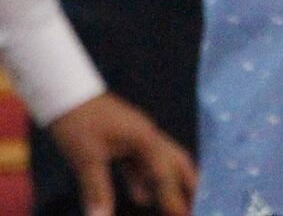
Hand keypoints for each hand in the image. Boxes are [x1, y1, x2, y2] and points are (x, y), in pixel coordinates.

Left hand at [48, 92, 196, 215]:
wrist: (66, 94)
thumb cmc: (78, 122)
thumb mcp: (86, 158)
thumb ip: (98, 190)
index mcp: (145, 139)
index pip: (165, 173)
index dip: (174, 198)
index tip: (185, 215)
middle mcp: (148, 137)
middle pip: (177, 162)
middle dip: (190, 184)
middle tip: (200, 204)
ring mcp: (138, 138)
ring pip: (162, 163)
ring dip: (170, 184)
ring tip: (178, 205)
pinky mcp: (126, 140)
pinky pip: (142, 164)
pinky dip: (146, 181)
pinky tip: (143, 198)